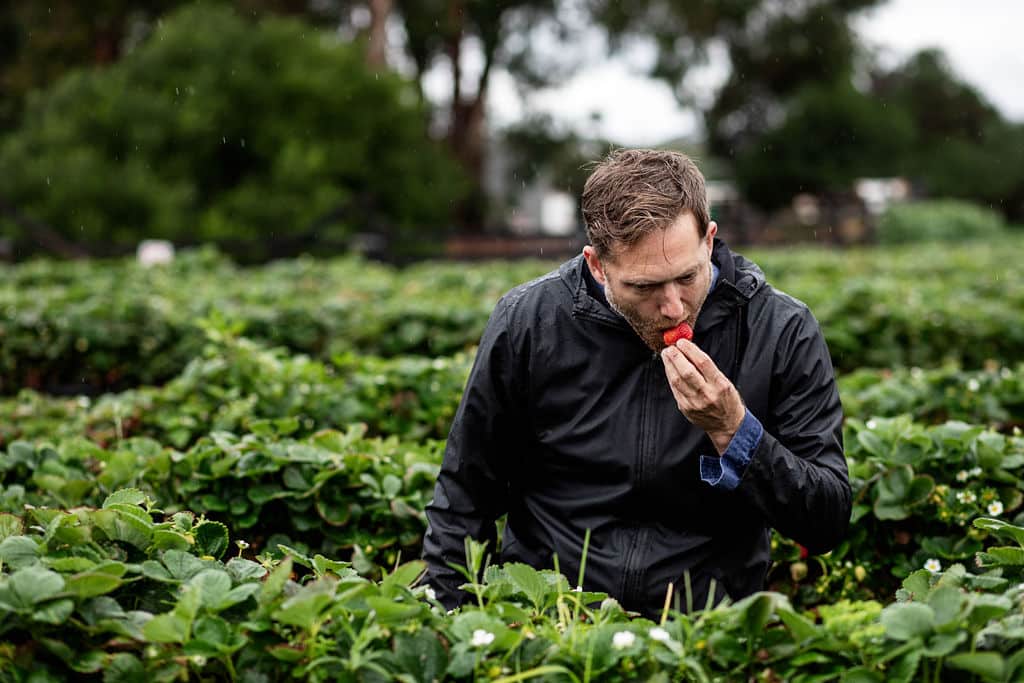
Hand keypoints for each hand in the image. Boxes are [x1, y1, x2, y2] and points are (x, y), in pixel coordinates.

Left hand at [661, 339, 745, 454]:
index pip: (703, 362)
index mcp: (720, 384)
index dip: (690, 350)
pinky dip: (671, 377)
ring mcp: (695, 403)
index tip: (682, 342)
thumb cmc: (726, 399)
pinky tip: (669, 369)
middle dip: (676, 357)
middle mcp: (707, 394)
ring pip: (677, 381)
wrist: (727, 425)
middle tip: (669, 348)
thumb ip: (707, 368)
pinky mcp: (686, 408)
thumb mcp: (724, 381)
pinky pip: (675, 390)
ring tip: (666, 355)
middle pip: (687, 372)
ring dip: (669, 366)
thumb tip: (689, 350)